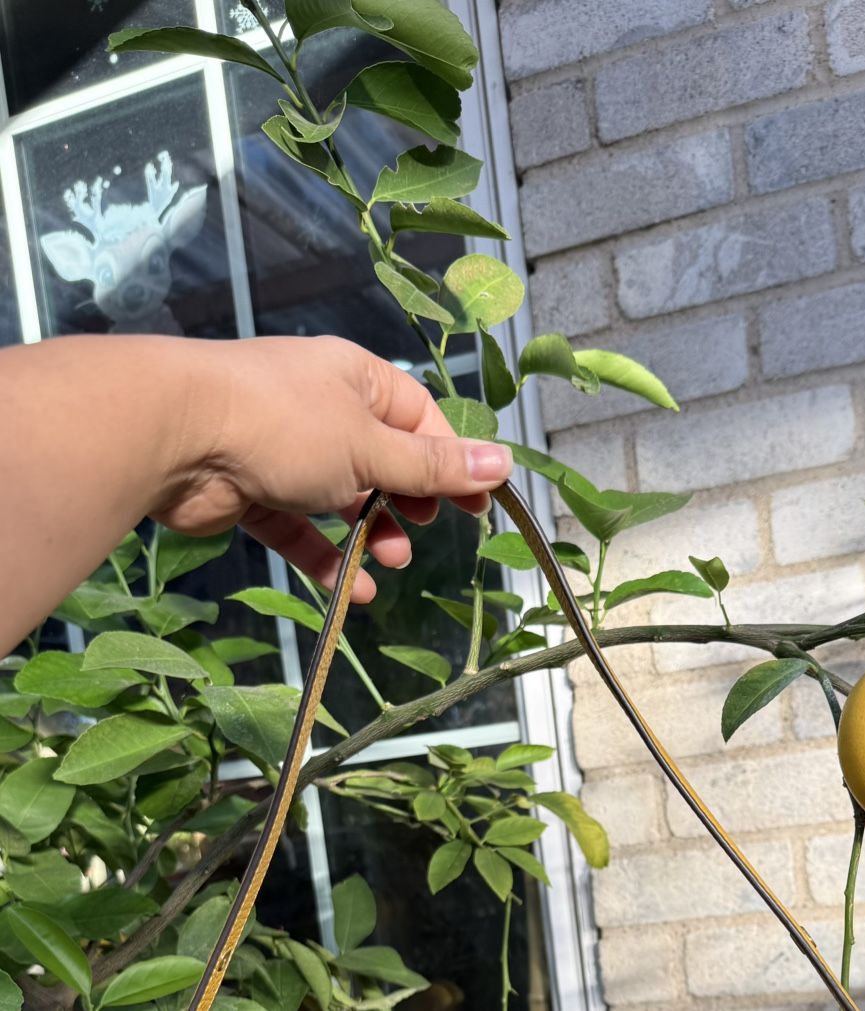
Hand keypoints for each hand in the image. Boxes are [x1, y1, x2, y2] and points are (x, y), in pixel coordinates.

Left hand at [154, 335, 512, 603]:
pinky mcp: (252, 491)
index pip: (419, 420)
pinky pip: (299, 528)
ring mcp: (283, 450)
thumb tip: (503, 464)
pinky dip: (326, 557)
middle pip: (380, 460)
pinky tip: (352, 591)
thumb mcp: (371, 448)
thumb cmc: (284, 425)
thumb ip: (433, 467)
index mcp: (355, 379)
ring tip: (390, 562)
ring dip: (370, 533)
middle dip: (407, 501)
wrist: (176, 435)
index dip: (451, 463)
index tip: (478, 508)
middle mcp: (321, 408)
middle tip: (422, 531)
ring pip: (340, 497)